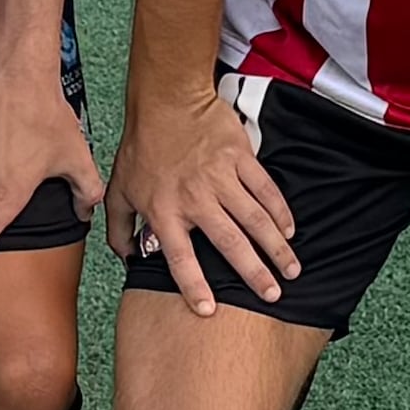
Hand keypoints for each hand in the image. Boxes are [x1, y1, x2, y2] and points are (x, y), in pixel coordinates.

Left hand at [109, 82, 296, 319]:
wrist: (166, 99)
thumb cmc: (142, 145)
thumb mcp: (119, 188)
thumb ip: (118, 228)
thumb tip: (125, 258)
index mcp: (164, 209)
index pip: (178, 256)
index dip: (193, 285)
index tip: (209, 310)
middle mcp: (194, 198)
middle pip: (229, 243)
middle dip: (253, 272)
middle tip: (272, 295)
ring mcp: (220, 177)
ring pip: (254, 218)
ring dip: (276, 247)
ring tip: (291, 270)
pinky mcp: (240, 158)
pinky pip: (265, 189)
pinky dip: (280, 211)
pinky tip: (289, 230)